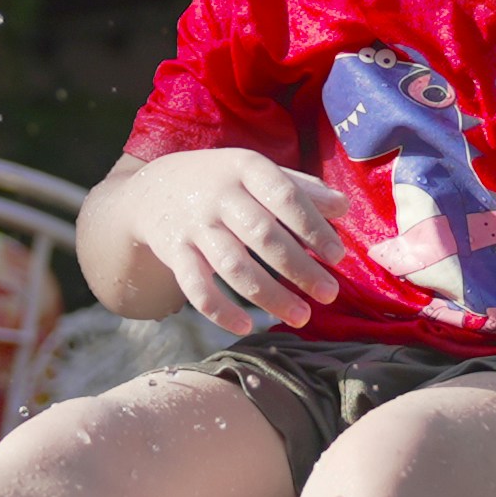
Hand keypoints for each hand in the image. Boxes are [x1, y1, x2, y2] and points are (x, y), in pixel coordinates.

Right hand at [104, 147, 347, 335]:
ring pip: (234, 267)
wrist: (152, 189)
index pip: (286, 197)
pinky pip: (196, 288)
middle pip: (263, 236)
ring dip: (270, 296)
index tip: (338, 257)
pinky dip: (219, 312)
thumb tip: (343, 208)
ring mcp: (194, 225)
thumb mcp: (256, 171)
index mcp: (246, 168)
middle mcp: (219, 196)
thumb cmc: (221, 182)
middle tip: (329, 295)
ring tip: (301, 316)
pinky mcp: (173, 252)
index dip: (314, 228)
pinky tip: (245, 328)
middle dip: (300, 269)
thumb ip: (300, 188)